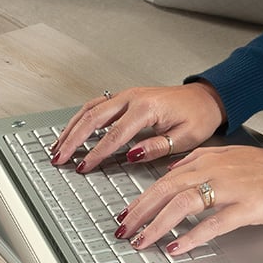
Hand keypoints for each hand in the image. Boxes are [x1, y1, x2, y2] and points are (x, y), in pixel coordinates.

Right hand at [51, 82, 225, 172]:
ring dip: (71, 128)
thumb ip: (157, 147)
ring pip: (90, 109)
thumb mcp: (185, 138)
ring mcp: (126, 95)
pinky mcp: (125, 97)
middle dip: (73, 139)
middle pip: (93, 118)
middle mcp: (133, 97)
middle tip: (59, 157)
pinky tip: (71, 131)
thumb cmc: (198, 117)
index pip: (115, 135)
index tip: (83, 166)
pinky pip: (96, 105)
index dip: (96, 153)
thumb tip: (131, 155)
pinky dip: (80, 118)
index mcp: (147, 108)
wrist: (205, 98)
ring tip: (58, 146)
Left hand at [115, 145, 262, 254]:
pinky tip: (177, 247)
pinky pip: (213, 223)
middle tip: (123, 231)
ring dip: (158, 224)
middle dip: (140, 212)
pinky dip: (192, 236)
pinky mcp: (247, 207)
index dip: (140, 199)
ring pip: (184, 204)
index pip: (163, 179)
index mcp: (206, 160)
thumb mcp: (227, 156)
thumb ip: (198, 161)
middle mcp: (213, 170)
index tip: (124, 215)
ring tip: (142, 241)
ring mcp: (230, 188)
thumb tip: (171, 170)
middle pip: (166, 190)